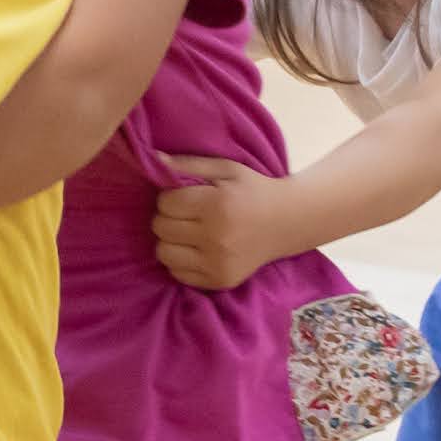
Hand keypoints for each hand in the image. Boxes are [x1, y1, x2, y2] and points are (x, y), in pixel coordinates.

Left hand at [150, 153, 284, 291]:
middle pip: (161, 228)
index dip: (170, 198)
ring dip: (170, 241)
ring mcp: (218, 264)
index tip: (185, 197)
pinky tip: (197, 249)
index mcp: (217, 205)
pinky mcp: (220, 281)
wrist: (287, 222)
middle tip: (187, 214)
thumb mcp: (225, 168)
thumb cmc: (252, 190)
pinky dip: (181, 260)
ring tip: (188, 233)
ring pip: (164, 253)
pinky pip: (178, 274)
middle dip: (168, 218)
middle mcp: (216, 238)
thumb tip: (154, 159)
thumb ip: (188, 164)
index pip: (165, 203)